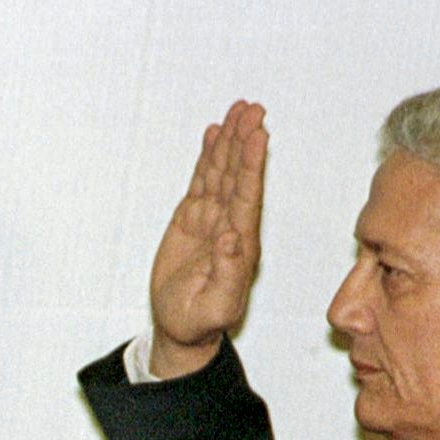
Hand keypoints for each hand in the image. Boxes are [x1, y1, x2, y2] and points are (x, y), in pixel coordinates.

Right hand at [148, 100, 266, 378]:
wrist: (181, 329)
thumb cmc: (200, 322)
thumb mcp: (215, 306)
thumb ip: (227, 273)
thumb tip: (232, 238)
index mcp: (241, 245)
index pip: (247, 196)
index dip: (252, 165)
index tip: (257, 136)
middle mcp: (230, 226)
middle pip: (238, 176)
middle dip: (244, 142)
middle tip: (252, 109)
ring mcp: (211, 221)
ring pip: (221, 173)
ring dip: (229, 142)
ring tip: (238, 110)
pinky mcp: (192, 220)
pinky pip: (202, 182)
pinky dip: (207, 157)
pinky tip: (213, 134)